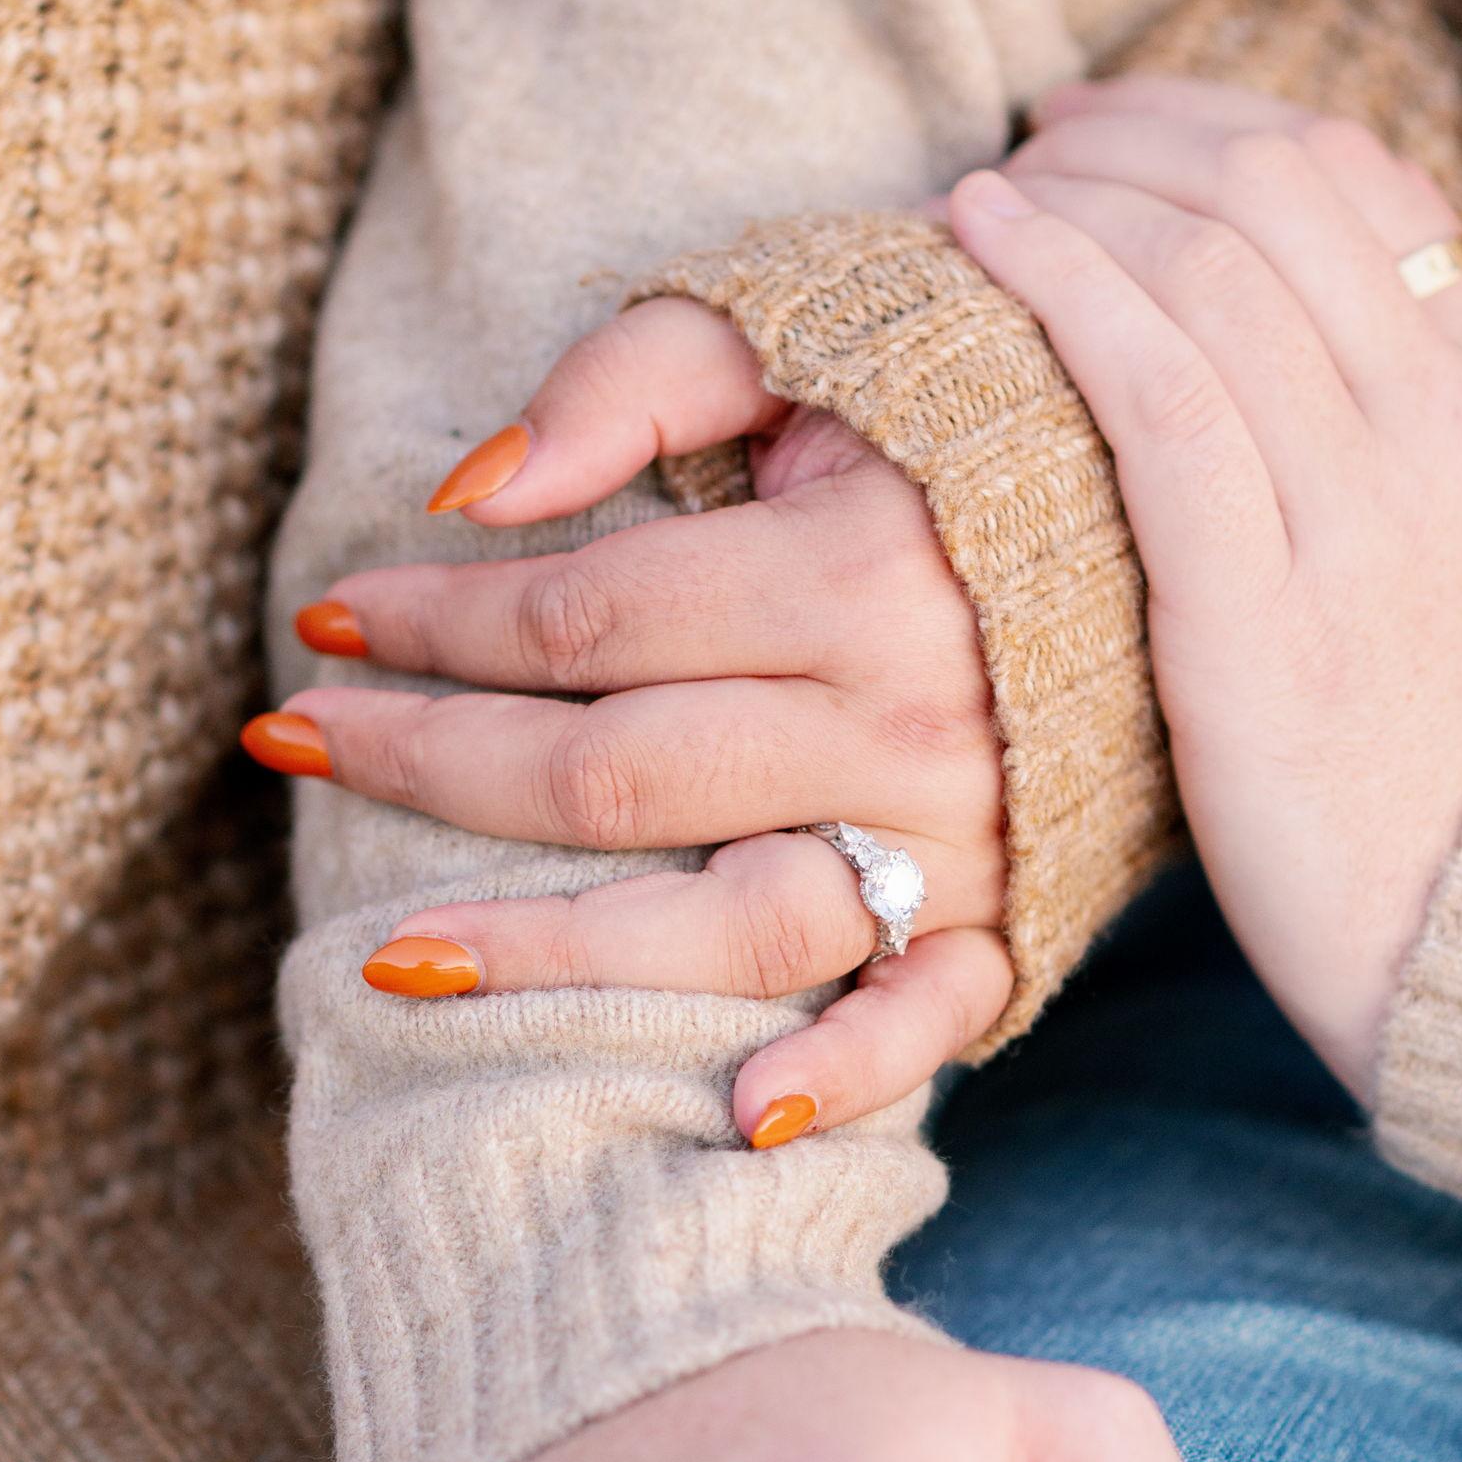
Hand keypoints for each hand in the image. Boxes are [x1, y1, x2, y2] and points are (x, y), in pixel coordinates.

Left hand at [258, 298, 1010, 1146]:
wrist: (1171, 494)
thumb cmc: (960, 405)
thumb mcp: (808, 338)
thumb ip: (638, 376)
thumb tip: (471, 492)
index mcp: (855, 567)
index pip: (586, 623)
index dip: (434, 622)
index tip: (331, 618)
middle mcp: (907, 720)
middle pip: (617, 778)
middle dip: (430, 763)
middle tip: (290, 744)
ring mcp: (962, 838)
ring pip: (730, 926)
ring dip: (555, 952)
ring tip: (386, 960)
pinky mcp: (1014, 912)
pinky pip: (933, 1019)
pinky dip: (847, 1076)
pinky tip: (735, 1123)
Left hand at [946, 75, 1461, 1096]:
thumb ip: (1433, 475)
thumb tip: (1329, 396)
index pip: (1361, 189)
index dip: (1217, 132)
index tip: (1120, 140)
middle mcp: (1447, 431)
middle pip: (1275, 193)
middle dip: (1133, 140)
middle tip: (1036, 150)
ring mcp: (1364, 516)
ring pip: (1206, 267)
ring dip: (1073, 200)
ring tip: (980, 201)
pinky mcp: (1258, 613)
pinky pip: (1155, 392)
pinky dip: (1059, 288)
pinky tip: (980, 246)